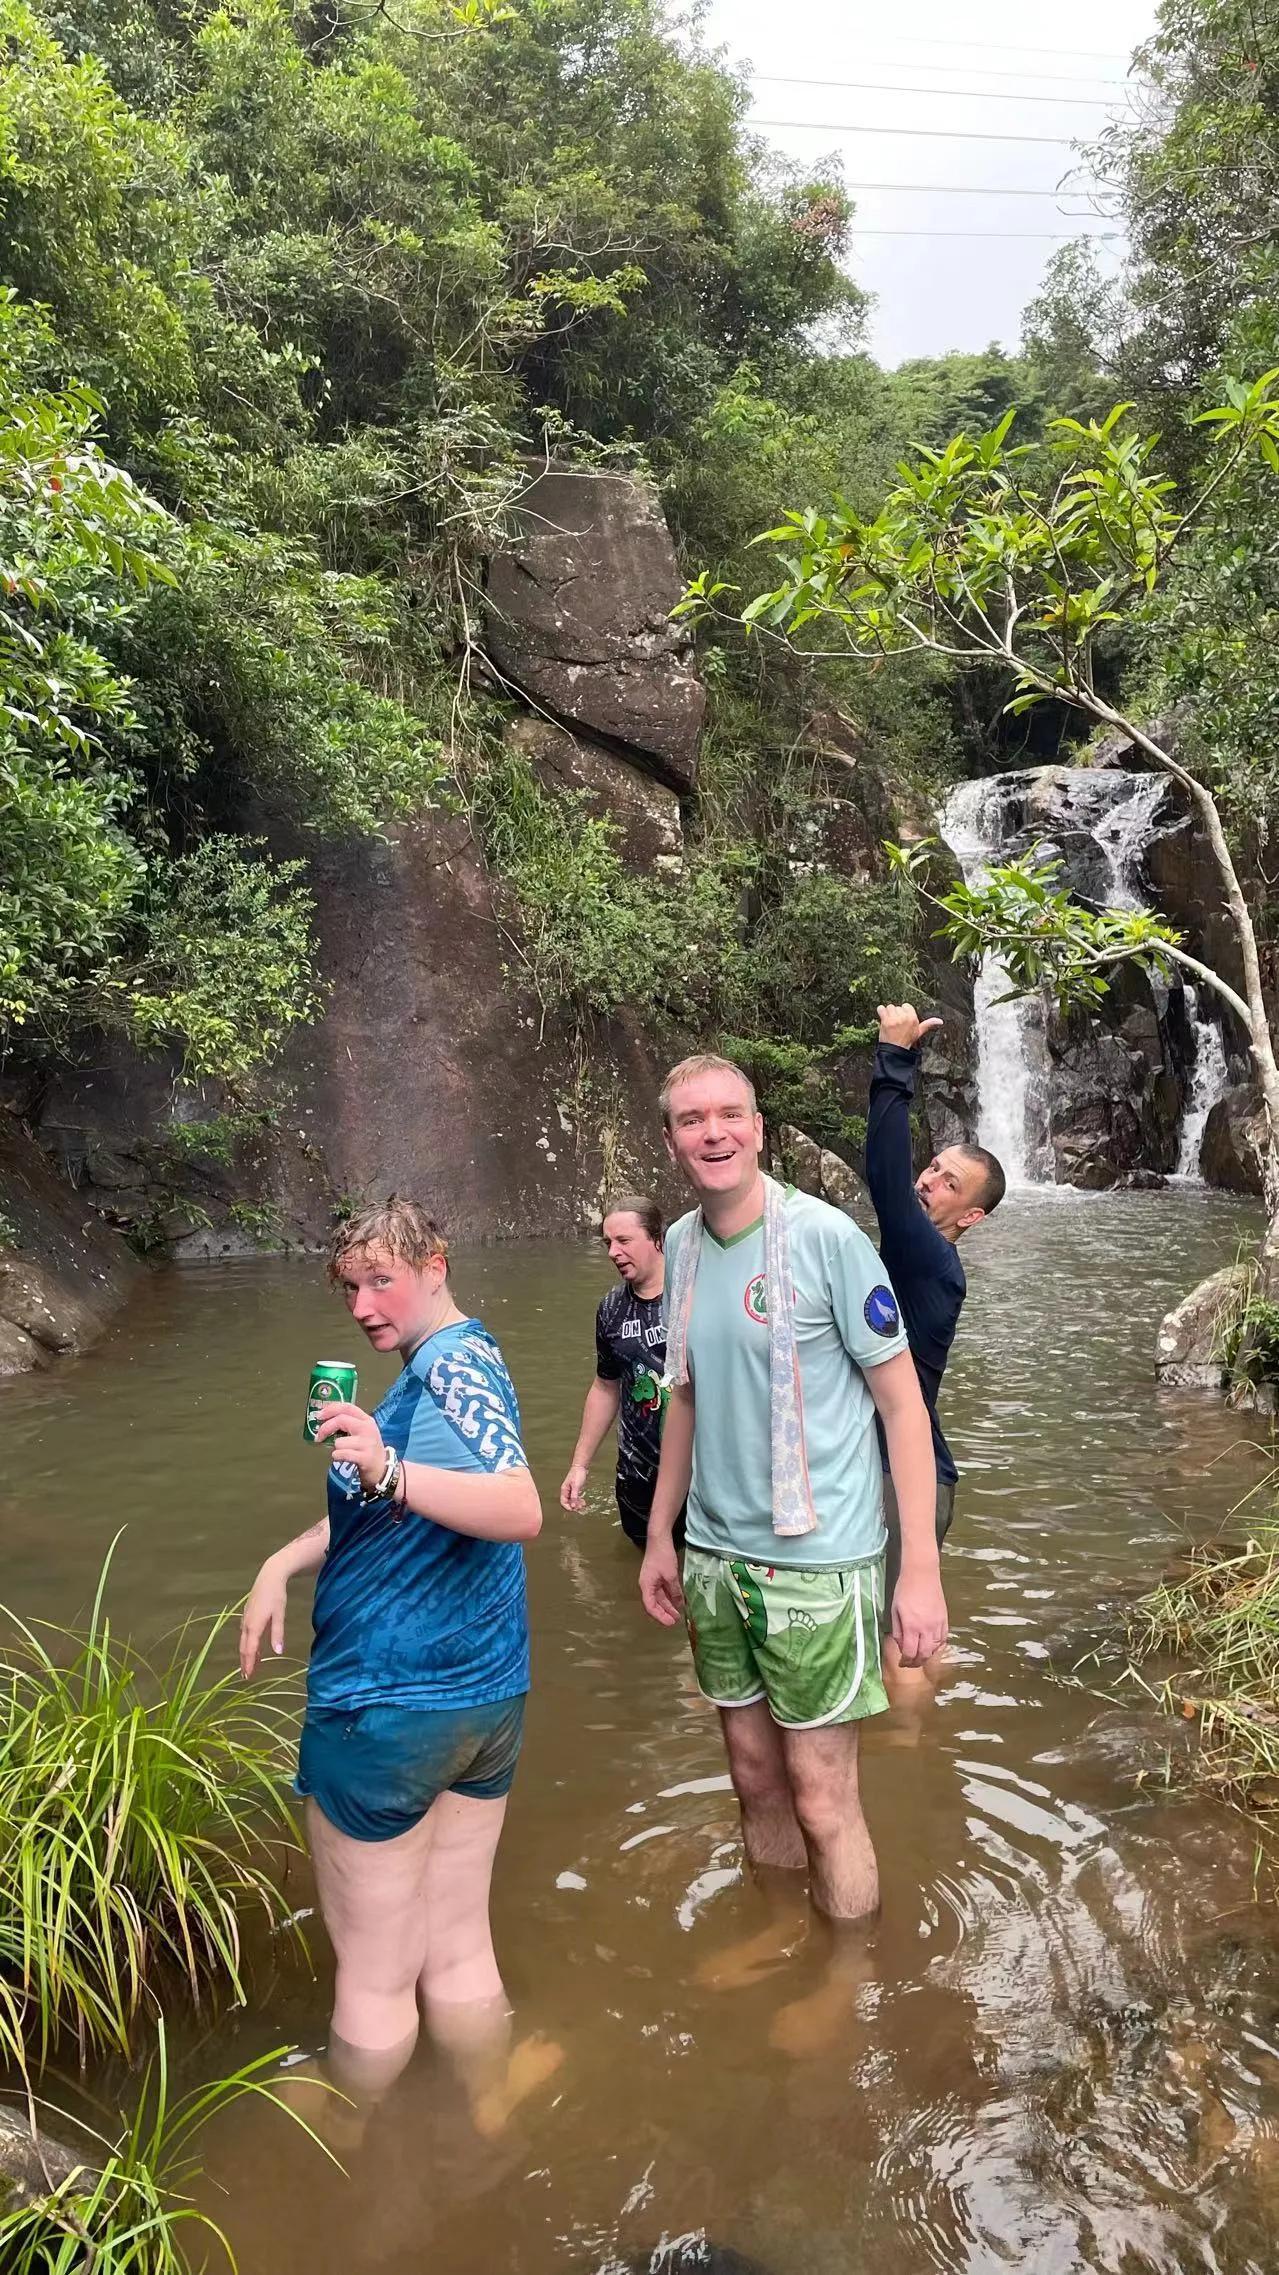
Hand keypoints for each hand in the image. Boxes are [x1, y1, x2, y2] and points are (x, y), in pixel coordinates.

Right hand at [240, 1558, 287, 1678]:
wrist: (269, 1576)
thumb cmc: (276, 1595)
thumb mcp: (279, 1614)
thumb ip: (278, 1634)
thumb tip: (278, 1653)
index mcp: (254, 1625)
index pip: (249, 1649)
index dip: (249, 1663)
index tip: (248, 1676)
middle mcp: (247, 1624)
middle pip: (244, 1647)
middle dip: (244, 1662)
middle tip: (246, 1676)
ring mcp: (246, 1618)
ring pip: (244, 1640)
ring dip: (246, 1653)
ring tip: (250, 1665)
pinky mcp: (248, 1614)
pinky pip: (245, 1633)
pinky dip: (248, 1643)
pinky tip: (252, 1646)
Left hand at [314, 1399, 384, 1487]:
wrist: (381, 1468)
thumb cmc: (367, 1448)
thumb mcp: (361, 1431)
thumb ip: (347, 1423)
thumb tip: (323, 1420)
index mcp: (366, 1420)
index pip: (347, 1407)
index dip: (331, 1409)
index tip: (319, 1416)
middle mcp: (367, 1428)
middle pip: (341, 1420)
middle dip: (325, 1428)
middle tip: (319, 1436)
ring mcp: (367, 1443)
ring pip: (339, 1441)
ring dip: (336, 1448)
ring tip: (343, 1452)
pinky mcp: (365, 1457)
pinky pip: (342, 1454)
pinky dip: (337, 1456)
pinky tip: (342, 1458)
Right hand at [560, 1462, 588, 1511]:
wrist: (581, 1467)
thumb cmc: (577, 1474)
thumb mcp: (576, 1486)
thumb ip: (574, 1496)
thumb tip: (573, 1506)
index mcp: (564, 1490)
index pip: (563, 1501)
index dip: (567, 1507)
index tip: (573, 1509)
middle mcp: (567, 1491)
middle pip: (568, 1502)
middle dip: (574, 1506)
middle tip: (580, 1508)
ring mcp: (571, 1490)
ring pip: (573, 1501)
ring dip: (577, 1504)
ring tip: (583, 1505)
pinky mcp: (575, 1490)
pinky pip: (576, 1498)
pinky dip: (579, 1500)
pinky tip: (583, 1502)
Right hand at [639, 1536, 684, 1626]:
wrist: (659, 1539)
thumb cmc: (662, 1556)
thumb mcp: (671, 1575)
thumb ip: (674, 1591)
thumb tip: (679, 1604)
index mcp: (646, 1586)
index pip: (650, 1607)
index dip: (660, 1616)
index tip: (670, 1623)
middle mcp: (647, 1586)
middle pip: (655, 1604)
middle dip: (665, 1613)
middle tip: (677, 1621)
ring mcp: (652, 1581)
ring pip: (660, 1598)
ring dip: (668, 1606)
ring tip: (679, 1614)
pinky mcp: (658, 1577)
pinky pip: (663, 1591)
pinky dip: (670, 1597)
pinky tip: (678, 1602)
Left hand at [877, 1002, 942, 1051]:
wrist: (895, 1051)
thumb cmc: (907, 1041)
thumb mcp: (919, 1032)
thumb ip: (929, 1024)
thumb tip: (940, 1021)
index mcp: (913, 1018)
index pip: (906, 1006)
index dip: (903, 1013)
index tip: (902, 1020)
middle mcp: (905, 1017)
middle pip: (897, 1007)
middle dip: (895, 1014)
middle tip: (895, 1024)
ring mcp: (895, 1019)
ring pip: (889, 1007)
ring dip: (888, 1013)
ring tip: (889, 1022)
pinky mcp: (886, 1021)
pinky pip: (881, 1008)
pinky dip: (880, 1012)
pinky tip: (883, 1019)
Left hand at [891, 1563, 948, 1667]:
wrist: (922, 1573)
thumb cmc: (904, 1589)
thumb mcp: (894, 1609)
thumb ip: (897, 1630)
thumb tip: (901, 1645)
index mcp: (911, 1625)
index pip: (910, 1652)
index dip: (905, 1661)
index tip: (902, 1663)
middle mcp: (926, 1628)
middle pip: (924, 1654)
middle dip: (916, 1662)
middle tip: (910, 1663)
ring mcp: (937, 1624)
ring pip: (935, 1648)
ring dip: (927, 1655)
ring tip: (919, 1654)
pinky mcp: (945, 1619)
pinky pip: (943, 1639)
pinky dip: (937, 1646)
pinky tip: (930, 1645)